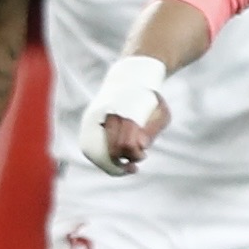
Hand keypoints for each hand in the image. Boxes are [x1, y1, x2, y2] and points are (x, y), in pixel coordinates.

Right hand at [77, 53, 171, 173]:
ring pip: (94, 152)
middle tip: (133, 167)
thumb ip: (152, 130)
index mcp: (125, 111)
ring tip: (123, 168)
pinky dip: (100, 158)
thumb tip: (141, 147)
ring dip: (109, 164)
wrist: (130, 80)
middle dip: (122, 164)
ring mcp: (93, 118)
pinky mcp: (87, 122)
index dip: (135, 156)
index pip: (126, 145)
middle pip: (110, 151)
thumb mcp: (160, 113)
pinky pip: (88, 146)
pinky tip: (112, 161)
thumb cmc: (150, 100)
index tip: (143, 156)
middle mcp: (105, 114)